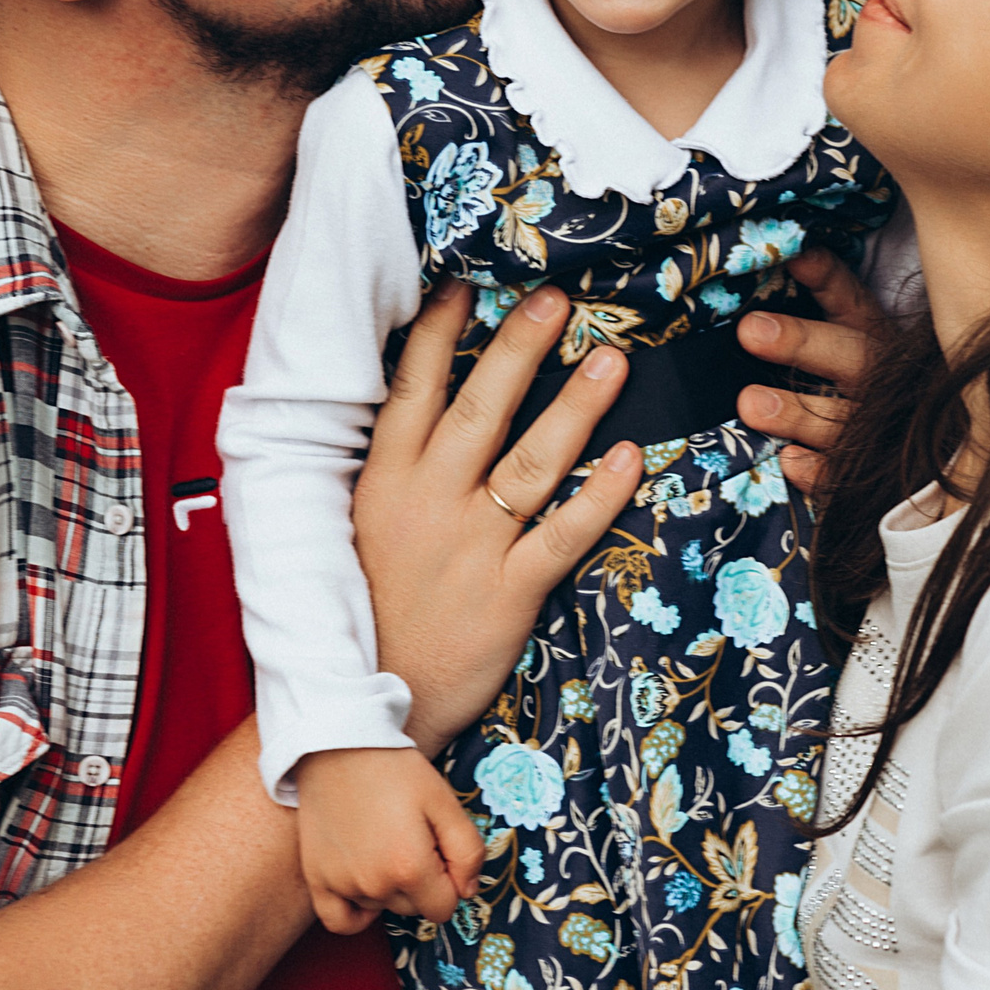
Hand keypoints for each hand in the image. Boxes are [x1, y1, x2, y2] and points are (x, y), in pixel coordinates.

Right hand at [293, 747, 486, 933]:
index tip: (439, 848)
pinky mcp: (316, 878)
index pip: (444, 907)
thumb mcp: (445, 802)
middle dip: (421, 881)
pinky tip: (366, 887)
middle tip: (411, 837)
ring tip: (384, 841)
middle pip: (413, 908)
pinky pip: (339, 921)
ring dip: (389, 887)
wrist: (341, 746)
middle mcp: (374, 885)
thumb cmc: (396, 771)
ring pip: (381, 907)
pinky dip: (356, 913)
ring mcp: (342, 884)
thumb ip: (467, 852)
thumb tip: (467, 891)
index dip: (449, 880)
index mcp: (410, 868)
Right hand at [356, 282, 642, 755]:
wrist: (364, 706)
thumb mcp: (355, 526)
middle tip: (558, 297)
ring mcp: (471, 545)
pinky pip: (563, 534)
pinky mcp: (508, 591)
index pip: (414, 388)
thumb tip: (412, 406)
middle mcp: (428, 501)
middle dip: (522, 347)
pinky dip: (601, 496)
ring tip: (611, 359)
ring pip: (531, 461)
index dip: (442, 333)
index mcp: (384, 480)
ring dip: (575, 407)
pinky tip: (634, 458)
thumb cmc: (365, 610)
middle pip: (482, 407)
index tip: (468, 283)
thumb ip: (387, 468)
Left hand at [735, 248, 887, 497]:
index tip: (794, 260)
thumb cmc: (866, 382)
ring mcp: (882, 430)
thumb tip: (792, 256)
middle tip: (750, 331)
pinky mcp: (874, 477)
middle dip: (802, 343)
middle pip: (851, 357)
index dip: (826, 279)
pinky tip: (788, 461)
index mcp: (877, 338)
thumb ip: (827, 294)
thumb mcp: (853, 333)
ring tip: (750, 403)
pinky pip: (846, 478)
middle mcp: (884, 379)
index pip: (852, 302)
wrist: (928, 452)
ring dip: (797, 413)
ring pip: (842, 420)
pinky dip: (819, 471)